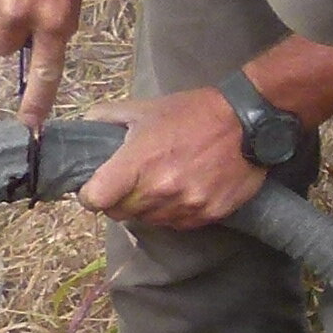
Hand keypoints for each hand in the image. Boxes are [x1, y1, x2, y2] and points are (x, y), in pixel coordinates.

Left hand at [80, 86, 268, 231]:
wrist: (246, 123)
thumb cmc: (194, 113)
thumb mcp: (146, 108)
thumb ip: (108, 117)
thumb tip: (86, 127)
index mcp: (137, 162)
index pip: (95, 199)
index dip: (90, 194)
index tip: (96, 188)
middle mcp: (159, 189)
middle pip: (119, 214)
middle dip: (119, 200)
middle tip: (131, 182)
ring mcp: (184, 205)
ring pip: (148, 221)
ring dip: (147, 207)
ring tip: (162, 183)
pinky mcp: (206, 215)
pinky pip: (176, 224)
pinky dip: (173, 212)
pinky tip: (183, 190)